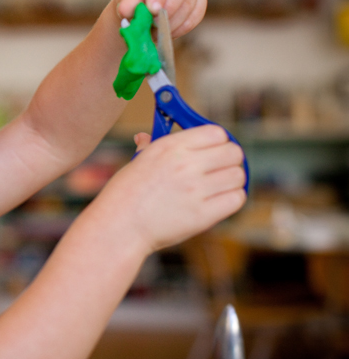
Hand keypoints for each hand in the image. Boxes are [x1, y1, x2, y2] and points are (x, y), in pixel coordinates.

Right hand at [99, 125, 245, 253]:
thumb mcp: (136, 161)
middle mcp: (186, 164)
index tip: (213, 149)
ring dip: (232, 180)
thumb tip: (145, 137)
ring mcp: (196, 190)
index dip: (218, 141)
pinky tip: (219, 201)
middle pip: (233, 152)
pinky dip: (232, 199)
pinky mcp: (203, 214)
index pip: (216, 132)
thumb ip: (149, 146)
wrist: (119, 226)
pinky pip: (236, 199)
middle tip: (220, 168)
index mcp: (170, 147)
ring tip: (219, 186)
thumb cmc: (124, 193)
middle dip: (230, 159)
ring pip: (238, 175)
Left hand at [113, 0, 205, 38]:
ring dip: (174, 19)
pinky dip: (182, 26)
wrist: (141, 9)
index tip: (152, 9)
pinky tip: (168, 31)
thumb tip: (128, 8)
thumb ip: (126, 2)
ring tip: (156, 29)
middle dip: (170, 5)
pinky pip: (197, 13)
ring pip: (191, 0)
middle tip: (155, 22)